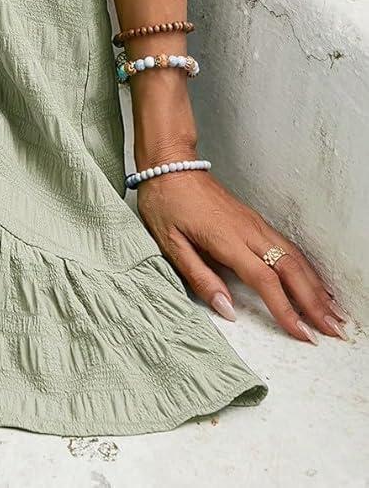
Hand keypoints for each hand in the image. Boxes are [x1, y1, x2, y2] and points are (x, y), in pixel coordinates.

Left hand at [136, 166, 348, 342]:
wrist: (170, 166)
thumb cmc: (166, 202)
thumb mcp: (170, 243)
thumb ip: (200, 277)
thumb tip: (227, 309)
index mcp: (227, 240)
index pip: (265, 280)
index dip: (287, 310)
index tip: (303, 334)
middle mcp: (248, 231)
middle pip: (290, 270)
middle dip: (314, 303)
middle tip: (333, 330)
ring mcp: (255, 224)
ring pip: (294, 257)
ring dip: (316, 286)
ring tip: (332, 312)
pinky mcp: (255, 219)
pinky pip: (287, 246)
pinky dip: (307, 266)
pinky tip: (314, 280)